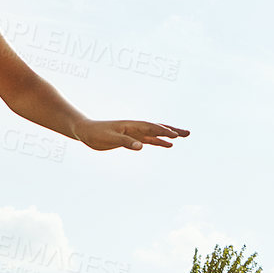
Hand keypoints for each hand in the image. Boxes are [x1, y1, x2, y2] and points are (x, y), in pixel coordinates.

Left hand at [72, 119, 189, 150]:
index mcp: (132, 126)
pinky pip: (149, 140)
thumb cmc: (96, 133)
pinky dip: (159, 142)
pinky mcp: (132, 139)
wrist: (86, 131)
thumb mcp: (110, 138)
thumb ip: (126, 142)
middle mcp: (136, 128)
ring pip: (156, 134)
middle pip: (158, 128)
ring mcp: (135, 133)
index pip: (151, 128)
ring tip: (182, 137)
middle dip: (173, 130)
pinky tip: (167, 145)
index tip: (175, 135)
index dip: (163, 131)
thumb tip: (141, 147)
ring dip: (168, 136)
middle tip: (187, 133)